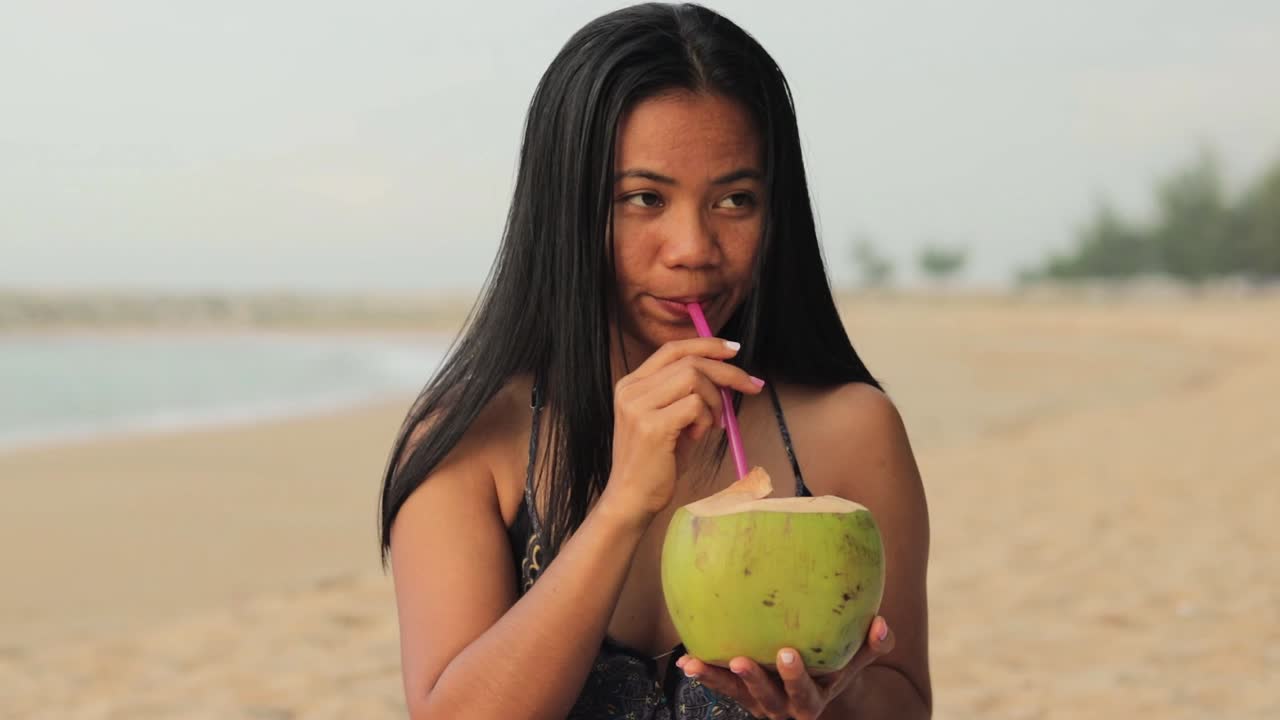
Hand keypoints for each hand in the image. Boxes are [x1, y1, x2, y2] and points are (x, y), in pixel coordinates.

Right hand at [599, 337, 763, 524]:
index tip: (733, 350)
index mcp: (631, 384)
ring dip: (714, 401)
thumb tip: (727, 374)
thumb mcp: (669, 419)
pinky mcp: (652, 426)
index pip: (672, 349)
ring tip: (710, 425)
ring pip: (695, 379)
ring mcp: (638, 406)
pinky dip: (706, 420)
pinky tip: (697, 437)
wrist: (631, 499)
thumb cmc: (655, 462)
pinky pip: (696, 406)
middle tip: (750, 385)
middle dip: (726, 372)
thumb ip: (687, 394)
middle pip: (689, 362)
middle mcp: (631, 389)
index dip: (706, 345)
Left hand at [675, 616, 894, 719]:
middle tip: (742, 661)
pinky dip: (705, 675)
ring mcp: (761, 704)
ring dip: (718, 680)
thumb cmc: (833, 665)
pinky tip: (687, 661)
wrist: (810, 686)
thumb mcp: (853, 660)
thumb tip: (882, 622)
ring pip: (738, 696)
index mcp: (814, 697)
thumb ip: (872, 645)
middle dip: (756, 681)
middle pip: (770, 699)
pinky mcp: (742, 697)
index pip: (807, 691)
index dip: (796, 676)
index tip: (786, 653)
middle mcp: (786, 707)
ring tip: (697, 665)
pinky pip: (720, 687)